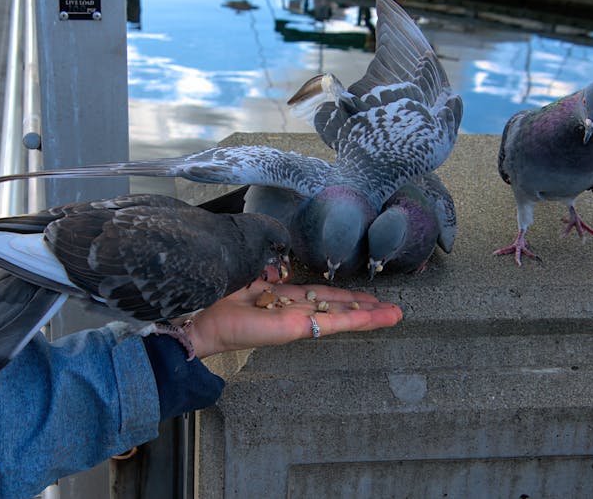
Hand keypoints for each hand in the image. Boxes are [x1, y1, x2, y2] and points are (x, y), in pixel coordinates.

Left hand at [173, 278, 402, 358]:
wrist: (199, 316)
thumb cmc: (217, 294)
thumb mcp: (248, 272)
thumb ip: (268, 269)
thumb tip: (279, 264)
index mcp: (280, 298)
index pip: (319, 295)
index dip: (343, 294)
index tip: (365, 295)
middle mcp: (292, 311)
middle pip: (335, 307)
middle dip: (363, 308)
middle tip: (391, 308)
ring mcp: (296, 322)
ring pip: (339, 317)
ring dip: (368, 315)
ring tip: (394, 315)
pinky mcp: (295, 329)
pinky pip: (331, 322)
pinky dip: (356, 320)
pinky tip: (376, 317)